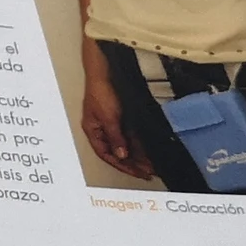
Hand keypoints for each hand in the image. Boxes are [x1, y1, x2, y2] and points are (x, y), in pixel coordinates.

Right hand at [80, 61, 155, 179]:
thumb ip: (115, 137)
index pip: (107, 155)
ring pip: (126, 145)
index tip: (136, 172)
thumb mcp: (108, 117)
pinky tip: (149, 151)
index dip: (121, 165)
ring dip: (138, 155)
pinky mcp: (122, 117)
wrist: (106, 72)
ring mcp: (113, 123)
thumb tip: (121, 155)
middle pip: (117, 152)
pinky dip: (139, 144)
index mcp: (93, 131)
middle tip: (147, 173)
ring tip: (151, 166)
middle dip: (132, 164)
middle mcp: (103, 130)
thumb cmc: (101, 91)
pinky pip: (131, 135)